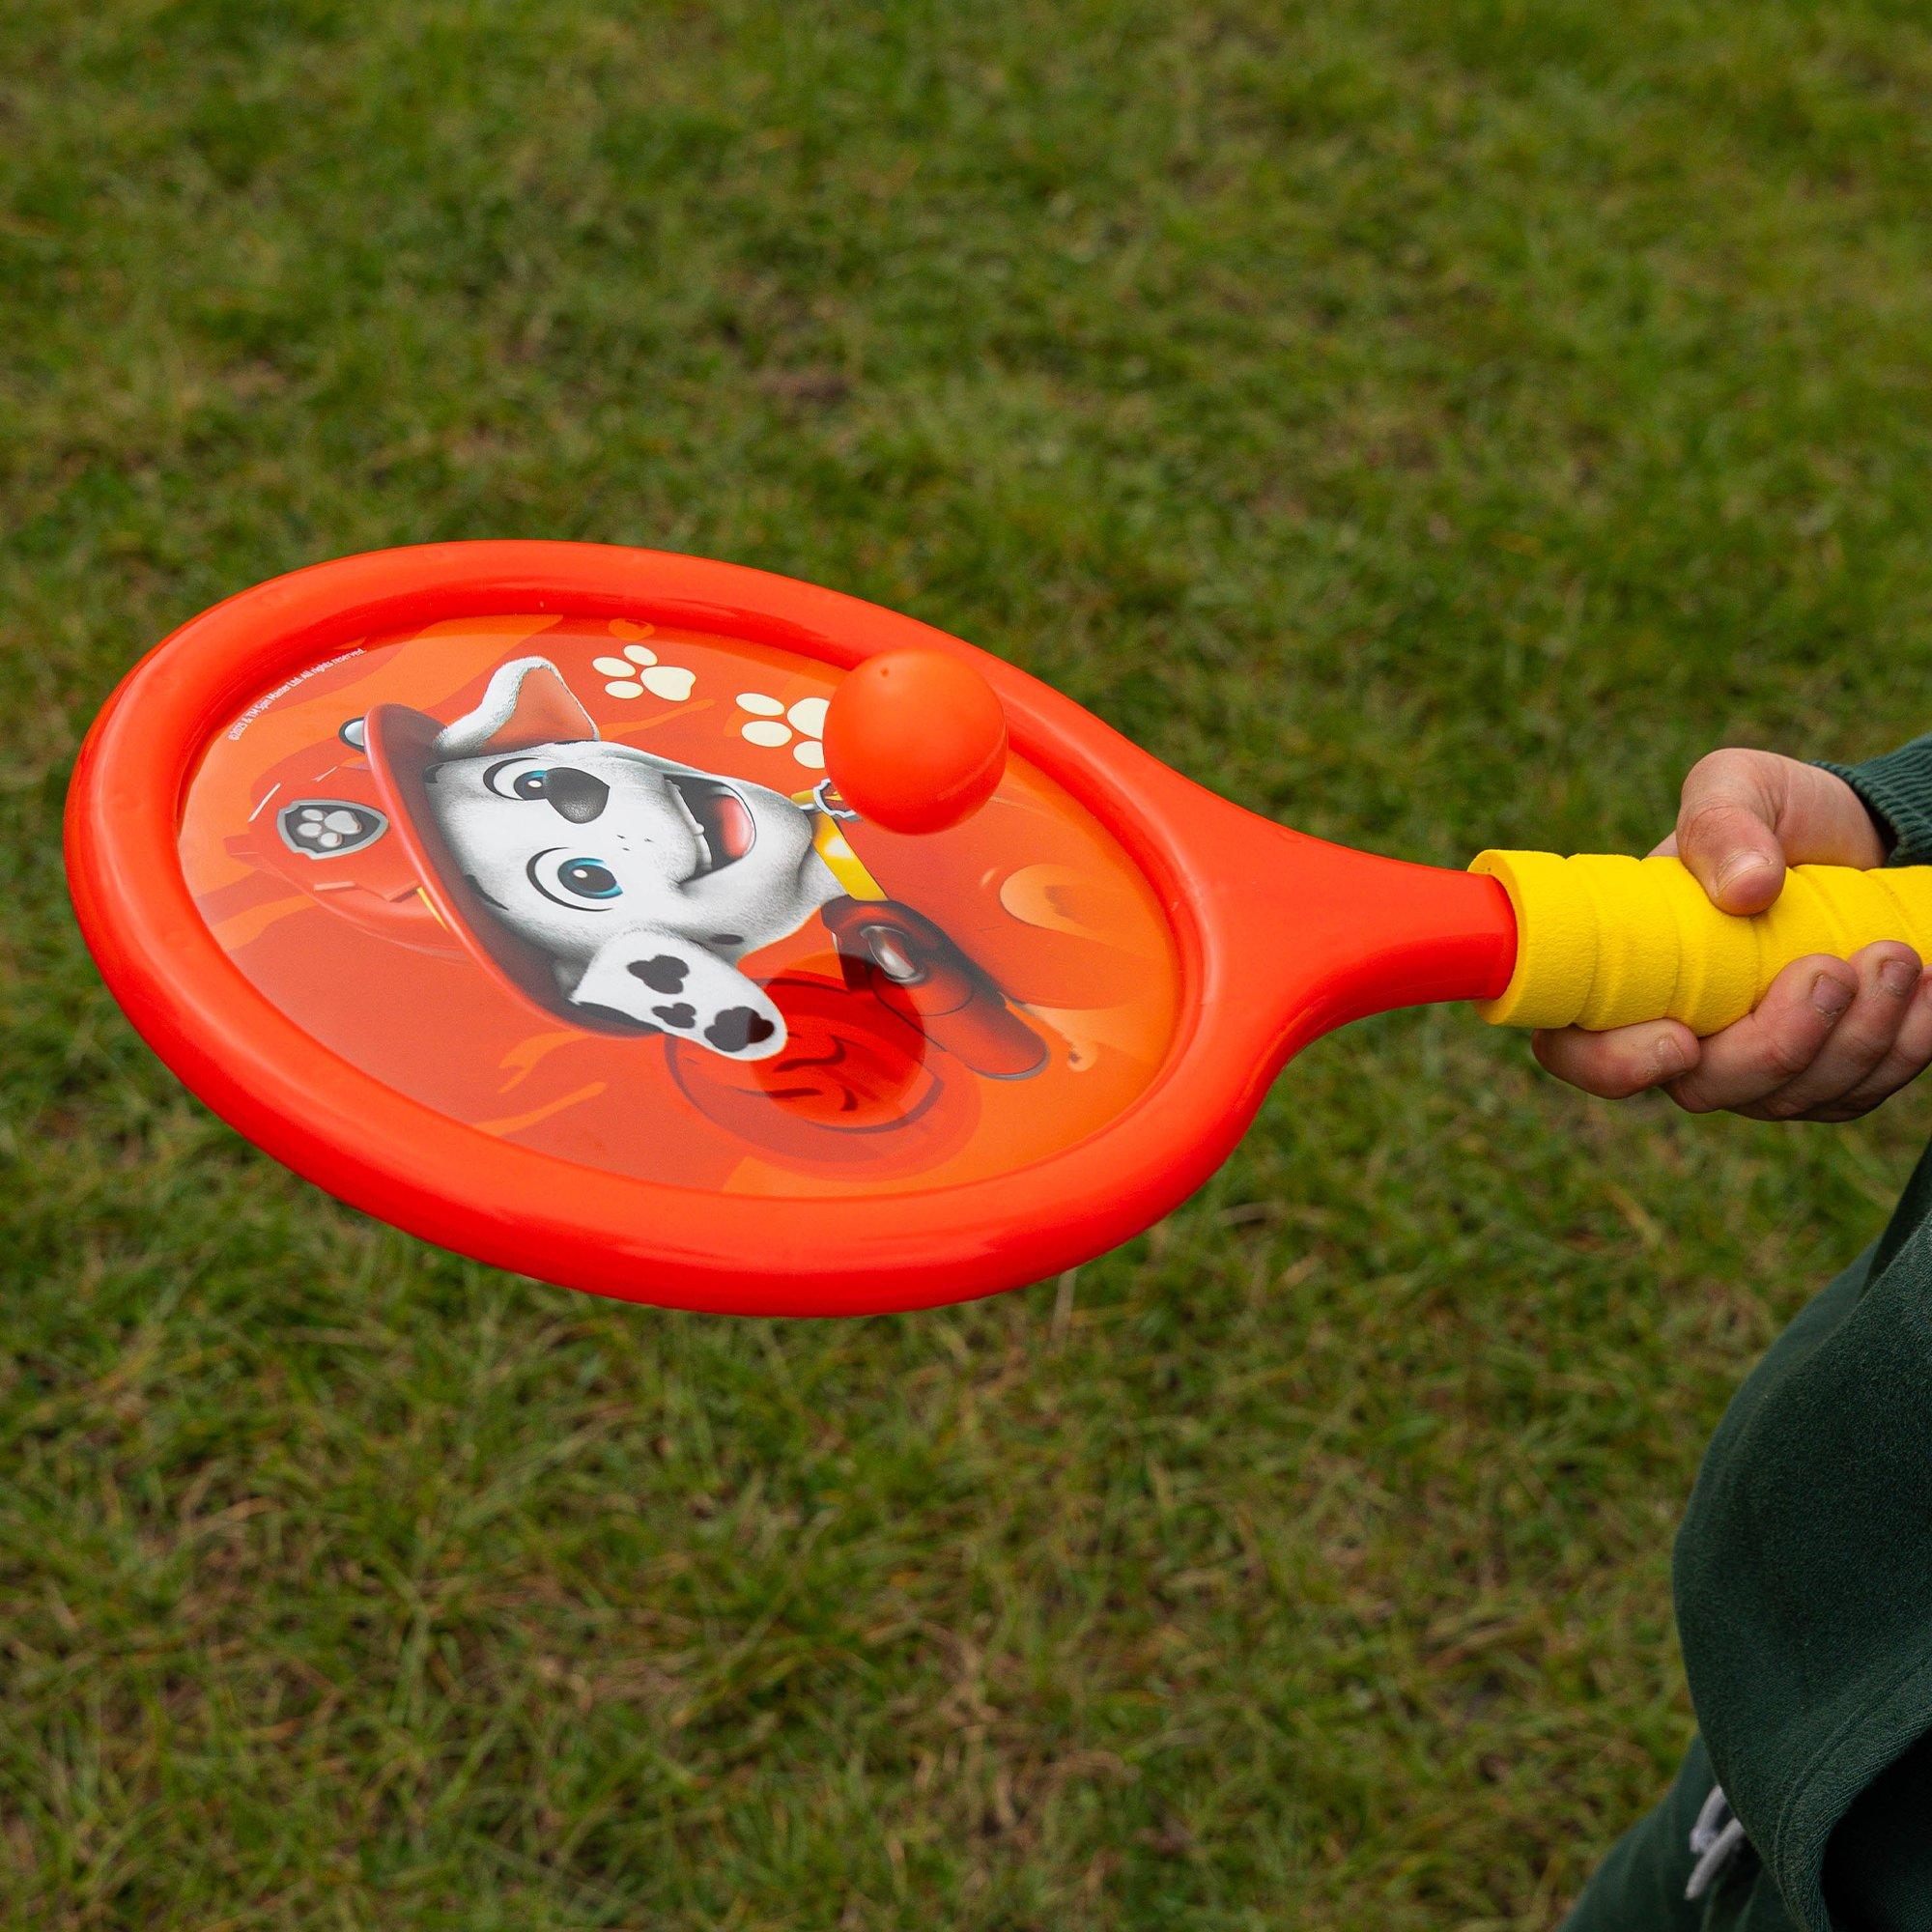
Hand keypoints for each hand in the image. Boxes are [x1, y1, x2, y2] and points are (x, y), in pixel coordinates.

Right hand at [1532, 749, 1931, 1120]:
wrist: (1858, 838)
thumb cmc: (1775, 814)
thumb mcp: (1740, 787)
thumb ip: (1723, 823)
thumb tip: (1747, 890)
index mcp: (1624, 973)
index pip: (1579, 1050)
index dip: (1614, 1065)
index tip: (1680, 1039)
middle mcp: (1677, 1034)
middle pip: (1703, 1088)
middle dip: (1780, 1043)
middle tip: (1834, 967)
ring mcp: (1749, 1067)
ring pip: (1788, 1098)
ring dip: (1856, 1037)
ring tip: (1898, 955)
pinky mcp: (1819, 1079)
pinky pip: (1856, 1093)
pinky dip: (1904, 1046)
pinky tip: (1928, 986)